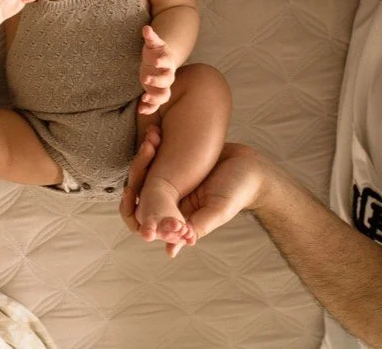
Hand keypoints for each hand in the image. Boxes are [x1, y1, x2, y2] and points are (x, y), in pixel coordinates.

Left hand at [120, 130, 267, 256]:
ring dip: (144, 154)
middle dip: (138, 169)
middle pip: (137, 190)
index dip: (130, 208)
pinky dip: (152, 145)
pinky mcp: (174, 160)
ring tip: (153, 136)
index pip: (141, 219)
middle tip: (148, 149)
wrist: (252, 166)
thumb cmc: (239, 190)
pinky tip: (156, 132)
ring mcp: (170, 179)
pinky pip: (154, 155)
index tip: (130, 193)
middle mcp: (169, 199)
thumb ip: (198, 226)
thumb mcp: (219, 210)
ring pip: (143, 170)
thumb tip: (170, 249)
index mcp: (174, 215)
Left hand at [138, 25, 175, 114]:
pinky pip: (156, 104)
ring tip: (144, 98)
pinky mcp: (156, 94)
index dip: (162, 61)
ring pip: (164, 95)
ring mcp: (162, 86)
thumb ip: (150, 37)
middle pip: (167, 80)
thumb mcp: (153, 43)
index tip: (155, 61)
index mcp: (167, 62)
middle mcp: (168, 75)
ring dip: (155, 98)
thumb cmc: (156, 52)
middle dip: (157, 81)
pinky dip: (150, 108)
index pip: (167, 62)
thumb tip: (146, 28)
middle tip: (145, 79)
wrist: (159, 62)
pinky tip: (140, 109)